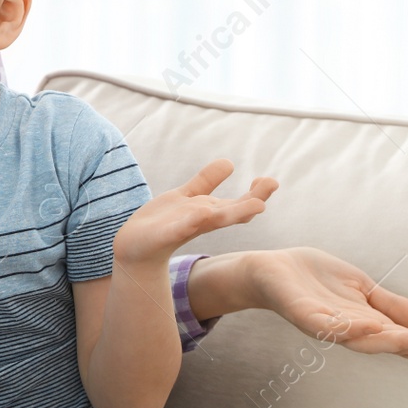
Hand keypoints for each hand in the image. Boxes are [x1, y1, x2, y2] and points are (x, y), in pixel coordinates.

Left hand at [111, 158, 276, 266]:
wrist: (135, 245)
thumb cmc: (164, 222)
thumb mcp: (188, 196)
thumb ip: (207, 181)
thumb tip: (229, 162)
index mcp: (210, 213)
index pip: (239, 204)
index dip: (257, 193)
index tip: (272, 182)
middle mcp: (202, 221)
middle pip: (232, 212)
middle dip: (253, 201)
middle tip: (273, 187)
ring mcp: (185, 227)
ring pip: (213, 219)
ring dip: (233, 213)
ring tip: (255, 206)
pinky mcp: (165, 234)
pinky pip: (180, 227)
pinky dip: (191, 221)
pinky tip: (202, 213)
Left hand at [248, 246, 407, 367]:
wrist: (270, 269)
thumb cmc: (315, 280)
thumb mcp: (362, 288)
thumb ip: (391, 306)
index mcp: (366, 324)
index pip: (406, 339)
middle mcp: (350, 331)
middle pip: (391, 345)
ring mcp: (327, 325)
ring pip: (364, 340)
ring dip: (395, 341)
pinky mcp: (304, 315)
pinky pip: (329, 327)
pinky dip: (350, 329)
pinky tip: (371, 326)